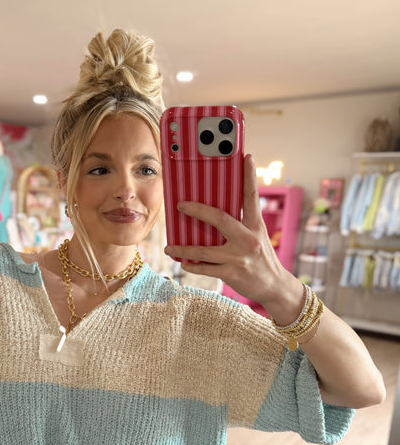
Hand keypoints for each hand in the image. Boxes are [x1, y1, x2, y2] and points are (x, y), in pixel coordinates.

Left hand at [164, 154, 298, 307]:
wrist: (275, 287)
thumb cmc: (262, 259)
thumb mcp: (258, 237)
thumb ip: (242, 225)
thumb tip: (215, 214)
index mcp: (256, 226)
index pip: (252, 197)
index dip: (249, 176)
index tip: (246, 157)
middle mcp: (248, 239)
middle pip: (219, 219)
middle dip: (197, 210)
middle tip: (180, 205)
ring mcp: (239, 257)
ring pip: (204, 250)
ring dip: (184, 249)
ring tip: (169, 248)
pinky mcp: (232, 273)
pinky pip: (206, 268)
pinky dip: (193, 266)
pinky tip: (184, 264)